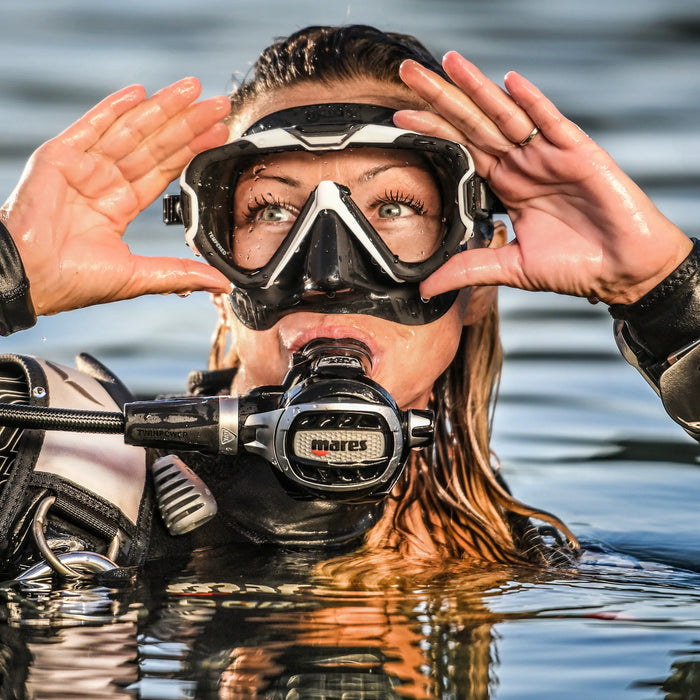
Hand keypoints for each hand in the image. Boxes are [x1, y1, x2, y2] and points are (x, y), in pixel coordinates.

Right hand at [0, 78, 231, 315]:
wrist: (30, 278)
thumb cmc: (73, 281)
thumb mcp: (139, 276)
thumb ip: (181, 273)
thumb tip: (222, 284)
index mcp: (120, 205)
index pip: (164, 170)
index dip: (192, 151)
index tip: (220, 134)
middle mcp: (104, 181)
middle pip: (154, 145)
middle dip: (188, 124)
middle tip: (220, 105)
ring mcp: (83, 166)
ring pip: (130, 130)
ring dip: (162, 108)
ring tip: (193, 89)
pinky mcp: (60, 156)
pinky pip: (92, 126)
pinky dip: (114, 107)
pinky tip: (140, 92)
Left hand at [396, 52, 691, 305]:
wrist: (623, 270)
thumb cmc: (574, 265)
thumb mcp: (510, 268)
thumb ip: (468, 269)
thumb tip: (426, 289)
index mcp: (505, 186)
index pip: (459, 150)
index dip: (432, 132)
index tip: (399, 117)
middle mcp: (522, 164)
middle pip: (473, 124)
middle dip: (441, 98)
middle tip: (409, 72)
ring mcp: (548, 155)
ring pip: (505, 115)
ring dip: (477, 88)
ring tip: (449, 62)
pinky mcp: (578, 153)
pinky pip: (551, 122)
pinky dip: (531, 101)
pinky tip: (508, 82)